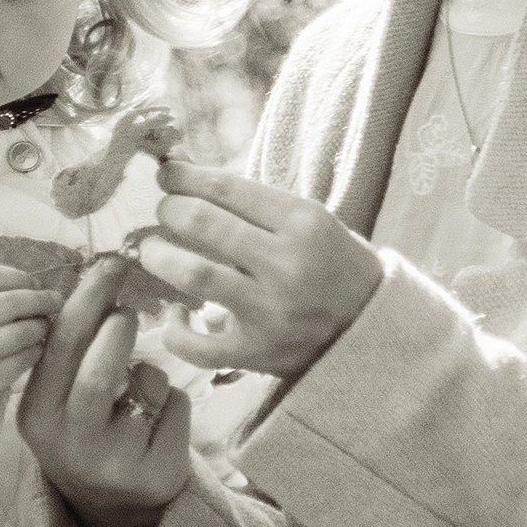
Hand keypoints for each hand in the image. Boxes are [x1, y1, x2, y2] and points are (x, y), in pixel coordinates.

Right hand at [0, 264, 62, 420]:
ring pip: (21, 332)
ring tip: (43, 325)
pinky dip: (35, 350)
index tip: (33, 283)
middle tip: (54, 300)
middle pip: (11, 302)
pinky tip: (35, 347)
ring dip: (40, 326)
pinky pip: (22, 360)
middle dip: (40, 299)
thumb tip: (30, 283)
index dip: (20, 277)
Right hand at [16, 255, 192, 526]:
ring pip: (145, 385)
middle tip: (128, 313)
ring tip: (139, 387)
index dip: (87, 297)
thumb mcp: (62, 396)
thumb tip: (99, 277)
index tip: (110, 262)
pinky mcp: (153, 473)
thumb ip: (72, 349)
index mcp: (36, 414)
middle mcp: (67, 442)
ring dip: (150, 371)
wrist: (112, 503)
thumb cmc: (86, 428)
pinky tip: (157, 423)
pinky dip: (173, 400)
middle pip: (98, 371)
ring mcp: (111, 463)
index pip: (59, 346)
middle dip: (119, 330)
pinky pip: (176, 407)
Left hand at [137, 163, 382, 381]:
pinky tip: (176, 314)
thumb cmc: (334, 266)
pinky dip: (175, 330)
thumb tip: (185, 174)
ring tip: (153, 251)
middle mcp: (288, 265)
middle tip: (164, 212)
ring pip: (194, 274)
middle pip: (203, 223)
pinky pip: (198, 346)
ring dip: (160, 257)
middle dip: (169, 210)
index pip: (228, 189)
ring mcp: (271, 312)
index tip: (165, 174)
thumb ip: (254, 204)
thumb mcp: (310, 222)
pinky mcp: (258, 352)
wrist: (373, 330)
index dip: (185, 177)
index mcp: (304, 222)